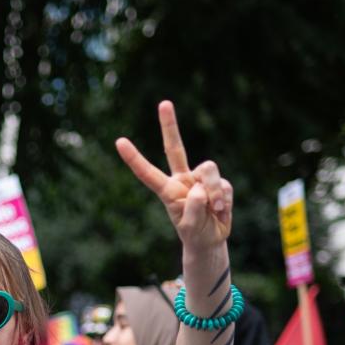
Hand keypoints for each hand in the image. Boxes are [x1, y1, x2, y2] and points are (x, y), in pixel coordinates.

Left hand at [115, 101, 232, 253]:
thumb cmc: (194, 233)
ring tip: (214, 209)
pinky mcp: (219, 183)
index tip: (119, 142)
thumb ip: (192, 209)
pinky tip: (220, 211)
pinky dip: (224, 200)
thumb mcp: (189, 228)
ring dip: (214, 190)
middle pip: (176, 148)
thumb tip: (201, 188)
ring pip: (209, 169)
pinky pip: (224, 185)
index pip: (148, 173)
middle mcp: (183, 179)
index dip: (134, 158)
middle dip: (170, 126)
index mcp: (168, 190)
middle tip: (164, 103)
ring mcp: (201, 179)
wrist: (210, 240)